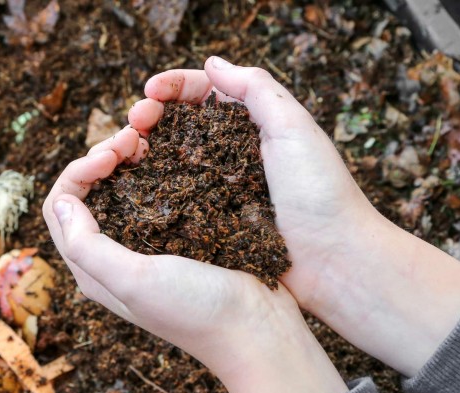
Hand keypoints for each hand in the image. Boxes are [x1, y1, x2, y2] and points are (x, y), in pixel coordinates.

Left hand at [42, 127, 346, 392]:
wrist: (258, 330)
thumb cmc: (196, 310)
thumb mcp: (134, 281)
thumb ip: (88, 246)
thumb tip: (61, 202)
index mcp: (93, 270)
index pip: (61, 207)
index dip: (78, 171)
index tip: (111, 154)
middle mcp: (113, 257)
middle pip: (87, 193)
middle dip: (101, 157)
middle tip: (133, 138)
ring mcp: (147, 245)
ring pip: (120, 189)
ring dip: (126, 160)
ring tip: (148, 140)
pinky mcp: (179, 236)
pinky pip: (155, 194)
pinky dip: (155, 169)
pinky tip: (172, 155)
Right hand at [129, 56, 459, 375]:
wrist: (334, 262)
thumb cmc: (321, 194)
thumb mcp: (294, 128)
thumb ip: (256, 89)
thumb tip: (212, 62)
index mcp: (254, 125)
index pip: (205, 93)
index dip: (173, 87)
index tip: (148, 92)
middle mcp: (232, 153)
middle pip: (180, 124)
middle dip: (151, 115)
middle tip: (133, 122)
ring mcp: (219, 188)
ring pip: (171, 159)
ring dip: (144, 149)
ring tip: (126, 150)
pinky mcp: (211, 222)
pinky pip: (175, 198)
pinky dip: (151, 186)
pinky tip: (135, 184)